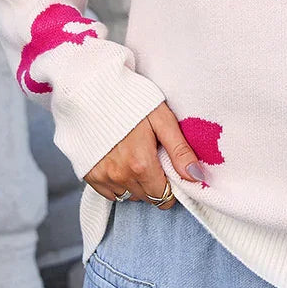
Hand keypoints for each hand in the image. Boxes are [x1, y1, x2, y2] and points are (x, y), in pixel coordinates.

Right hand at [83, 101, 204, 205]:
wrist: (92, 90)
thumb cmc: (131, 100)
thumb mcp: (162, 119)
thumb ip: (180, 151)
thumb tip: (197, 177)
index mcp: (141, 164)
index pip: (164, 197)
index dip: (172, 187)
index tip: (170, 170)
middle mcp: (120, 176)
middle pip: (147, 197)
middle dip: (156, 184)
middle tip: (155, 158)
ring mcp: (102, 177)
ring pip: (129, 196)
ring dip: (137, 184)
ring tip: (137, 158)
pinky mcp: (89, 175)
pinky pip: (110, 193)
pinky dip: (119, 183)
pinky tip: (121, 162)